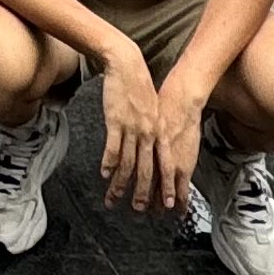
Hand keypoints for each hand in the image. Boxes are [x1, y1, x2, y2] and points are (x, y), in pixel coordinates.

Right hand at [96, 49, 196, 214]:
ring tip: (114, 198)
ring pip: (128, 163)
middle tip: (139, 209)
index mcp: (159, 131)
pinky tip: (104, 174)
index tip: (169, 204)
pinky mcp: (116, 121)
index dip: (168, 185)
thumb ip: (153, 130)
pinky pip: (113, 148)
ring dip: (120, 184)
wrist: (127, 65)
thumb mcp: (152, 110)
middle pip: (147, 169)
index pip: (166, 164)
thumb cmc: (139, 87)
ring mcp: (132, 128)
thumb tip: (151, 148)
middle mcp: (148, 133)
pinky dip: (109, 163)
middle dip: (143, 193)